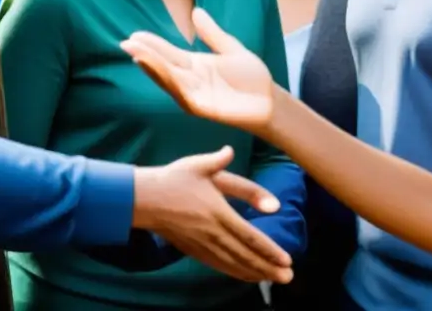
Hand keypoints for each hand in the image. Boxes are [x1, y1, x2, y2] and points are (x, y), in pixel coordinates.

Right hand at [121, 8, 274, 132]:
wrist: (270, 101)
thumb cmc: (252, 78)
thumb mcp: (230, 48)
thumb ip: (212, 34)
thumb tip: (196, 12)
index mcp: (195, 65)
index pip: (168, 53)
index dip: (152, 44)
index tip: (134, 34)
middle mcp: (190, 80)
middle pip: (163, 65)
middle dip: (145, 54)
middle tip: (125, 42)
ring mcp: (194, 93)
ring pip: (168, 78)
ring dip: (152, 66)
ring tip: (136, 52)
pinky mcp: (201, 106)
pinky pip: (181, 92)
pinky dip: (168, 81)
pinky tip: (159, 71)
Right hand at [132, 146, 292, 283]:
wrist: (143, 199)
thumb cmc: (173, 179)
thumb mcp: (199, 165)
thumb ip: (221, 161)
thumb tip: (233, 151)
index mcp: (218, 211)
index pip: (249, 235)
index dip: (269, 250)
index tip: (287, 260)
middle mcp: (212, 232)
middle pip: (244, 255)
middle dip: (268, 268)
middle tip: (288, 278)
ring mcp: (202, 244)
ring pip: (233, 263)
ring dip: (254, 273)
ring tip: (272, 280)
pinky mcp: (193, 249)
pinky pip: (218, 265)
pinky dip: (235, 272)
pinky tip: (246, 276)